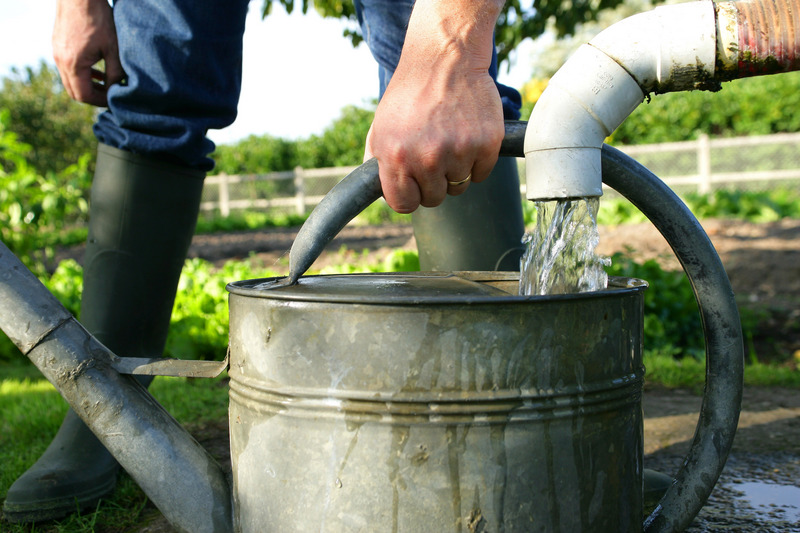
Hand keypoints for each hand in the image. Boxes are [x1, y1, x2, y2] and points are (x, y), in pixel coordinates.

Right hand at [52, 0, 124, 106]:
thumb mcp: (113, 48)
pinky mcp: (58, 45)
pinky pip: (68, 68)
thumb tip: (119, 90)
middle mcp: (60, 61)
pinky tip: (97, 70)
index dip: (101, 101)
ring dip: (88, 85)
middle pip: (75, 91)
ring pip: (71, 80)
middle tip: (112, 96)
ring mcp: (56, 53)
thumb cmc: (99, 18)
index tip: (116, 100)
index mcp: (73, 64)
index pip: (84, 95)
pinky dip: (82, 74)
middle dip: (94, 97)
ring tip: (106, 84)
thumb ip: (116, 72)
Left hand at [364, 0, 504, 213]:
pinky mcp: (485, 144)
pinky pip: (481, 173)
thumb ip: (378, 161)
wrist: (444, 59)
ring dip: (456, 170)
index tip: (414, 186)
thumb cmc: (410, 93)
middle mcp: (427, 158)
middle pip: (434, 199)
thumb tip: (380, 191)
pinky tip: (468, 135)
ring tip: (450, 139)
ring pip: (459, 186)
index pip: (404, 204)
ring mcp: (458, 152)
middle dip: (433, 182)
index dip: (410, 196)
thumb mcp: (381, 126)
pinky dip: (477, 160)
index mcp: (396, 157)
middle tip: (434, 154)